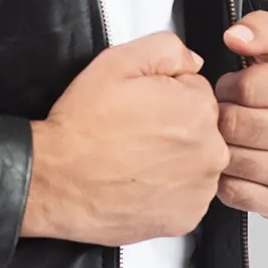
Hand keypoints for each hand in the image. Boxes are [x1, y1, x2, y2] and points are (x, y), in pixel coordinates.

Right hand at [21, 31, 229, 246]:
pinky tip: (138, 181)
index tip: (140, 105)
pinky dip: (167, 190)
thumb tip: (191, 60)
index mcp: (197, 108)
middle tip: (132, 131)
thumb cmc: (82, 127)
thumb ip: (165, 49)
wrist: (57, 180)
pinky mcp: (186, 218)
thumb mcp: (116, 62)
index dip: (163, 93)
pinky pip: (186, 195)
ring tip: (133, 158)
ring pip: (195, 162)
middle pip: (200, 127)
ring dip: (173, 159)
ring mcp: (200, 189)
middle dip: (173, 125)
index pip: (195, 90)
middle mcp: (209, 151)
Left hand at [215, 10, 267, 218]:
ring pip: (232, 158)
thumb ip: (260, 28)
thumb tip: (236, 37)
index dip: (228, 84)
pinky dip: (224, 176)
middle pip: (236, 125)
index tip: (235, 86)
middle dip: (221, 113)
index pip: (248, 87)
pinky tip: (236, 159)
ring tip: (231, 133)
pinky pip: (233, 191)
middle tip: (227, 110)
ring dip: (220, 144)